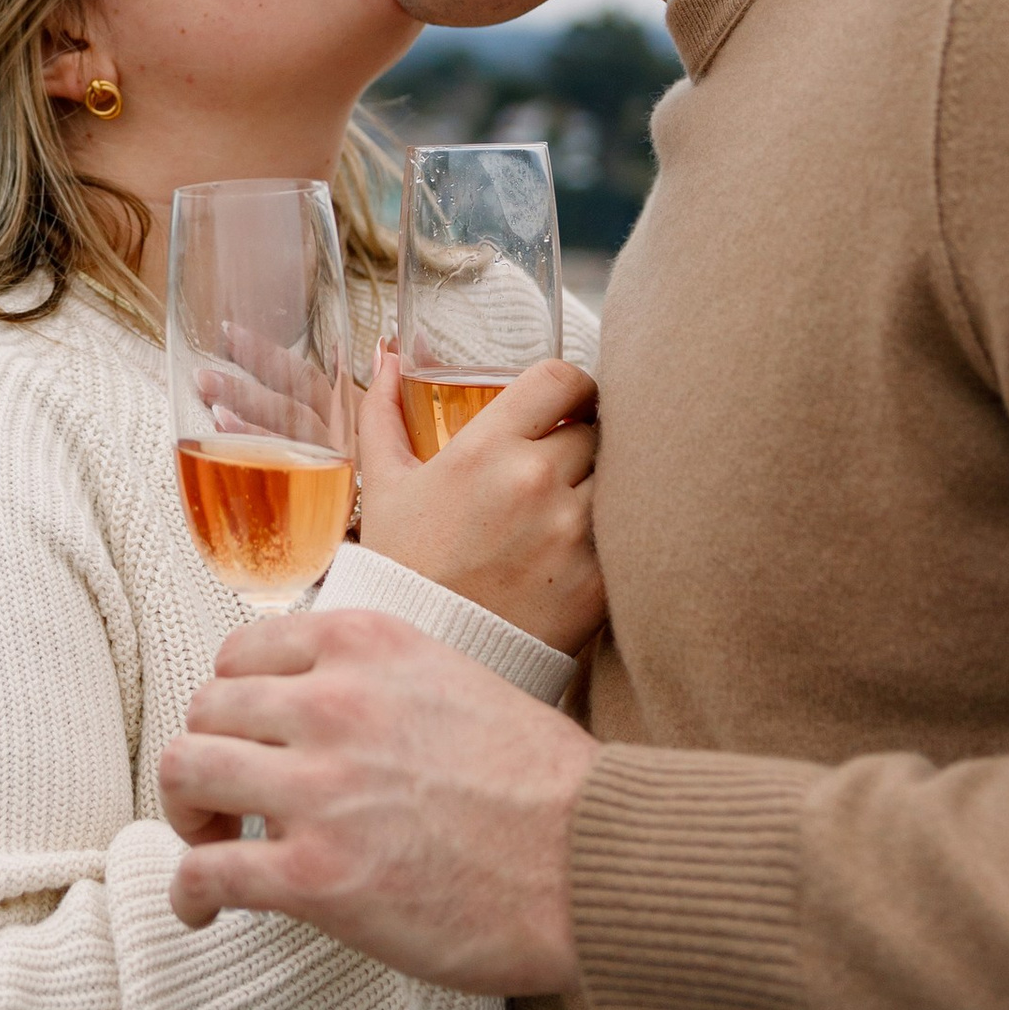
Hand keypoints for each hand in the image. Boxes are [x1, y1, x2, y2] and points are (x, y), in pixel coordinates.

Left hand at [159, 605, 595, 991]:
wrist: (597, 863)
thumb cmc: (546, 787)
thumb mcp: (455, 679)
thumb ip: (380, 681)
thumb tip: (326, 706)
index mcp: (366, 646)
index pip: (241, 651)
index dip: (231, 702)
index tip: (244, 739)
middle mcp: (332, 702)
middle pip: (204, 710)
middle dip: (206, 758)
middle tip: (227, 804)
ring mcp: (319, 788)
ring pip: (186, 773)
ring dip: (187, 817)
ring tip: (213, 850)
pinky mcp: (316, 876)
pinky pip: (206, 874)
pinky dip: (187, 895)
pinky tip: (201, 913)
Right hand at [355, 344, 603, 655]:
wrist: (428, 654)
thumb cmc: (404, 567)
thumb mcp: (384, 484)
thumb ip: (383, 413)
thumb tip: (386, 355)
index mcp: (487, 448)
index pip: (562, 378)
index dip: (572, 386)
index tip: (568, 403)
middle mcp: (535, 481)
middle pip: (596, 428)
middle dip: (582, 441)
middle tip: (563, 465)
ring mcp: (571, 531)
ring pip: (619, 477)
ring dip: (601, 486)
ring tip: (572, 508)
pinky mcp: (598, 579)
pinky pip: (625, 533)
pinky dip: (610, 536)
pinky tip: (578, 550)